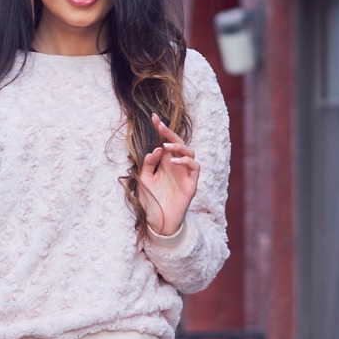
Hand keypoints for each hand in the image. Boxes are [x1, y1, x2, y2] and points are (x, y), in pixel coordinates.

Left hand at [139, 113, 199, 236]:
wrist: (157, 222)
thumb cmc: (151, 200)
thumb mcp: (144, 179)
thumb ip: (149, 163)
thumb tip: (156, 149)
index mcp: (165, 162)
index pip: (165, 141)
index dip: (161, 129)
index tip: (153, 117)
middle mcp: (176, 165)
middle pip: (178, 144)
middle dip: (170, 133)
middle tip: (161, 126)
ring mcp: (185, 174)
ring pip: (189, 152)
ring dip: (178, 147)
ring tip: (166, 146)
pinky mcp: (191, 183)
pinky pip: (194, 167)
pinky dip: (185, 161)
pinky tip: (173, 162)